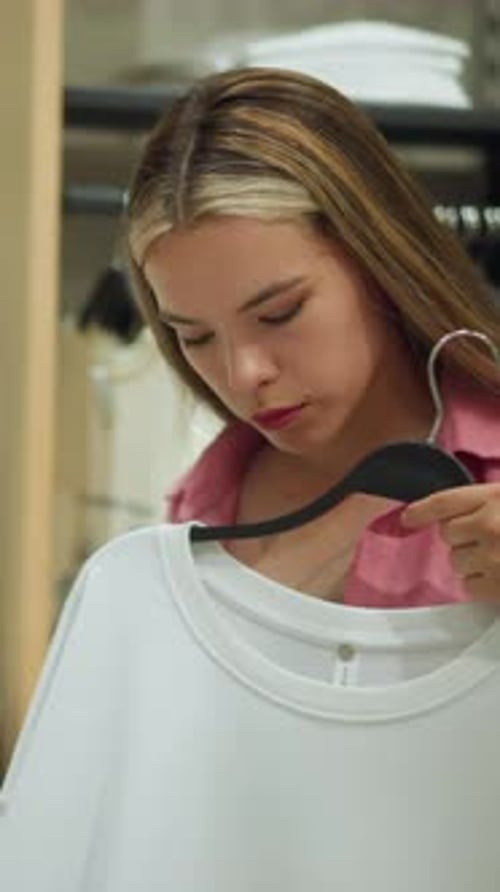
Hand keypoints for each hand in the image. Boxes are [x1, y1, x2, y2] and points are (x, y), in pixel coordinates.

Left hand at [401, 484, 499, 601]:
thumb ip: (490, 504)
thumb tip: (458, 514)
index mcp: (497, 497)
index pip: (445, 502)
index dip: (423, 511)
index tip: (408, 518)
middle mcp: (490, 526)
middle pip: (447, 532)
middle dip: (461, 536)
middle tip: (489, 539)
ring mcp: (492, 559)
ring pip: (456, 561)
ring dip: (471, 562)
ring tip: (499, 559)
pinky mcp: (496, 589)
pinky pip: (469, 586)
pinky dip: (482, 584)